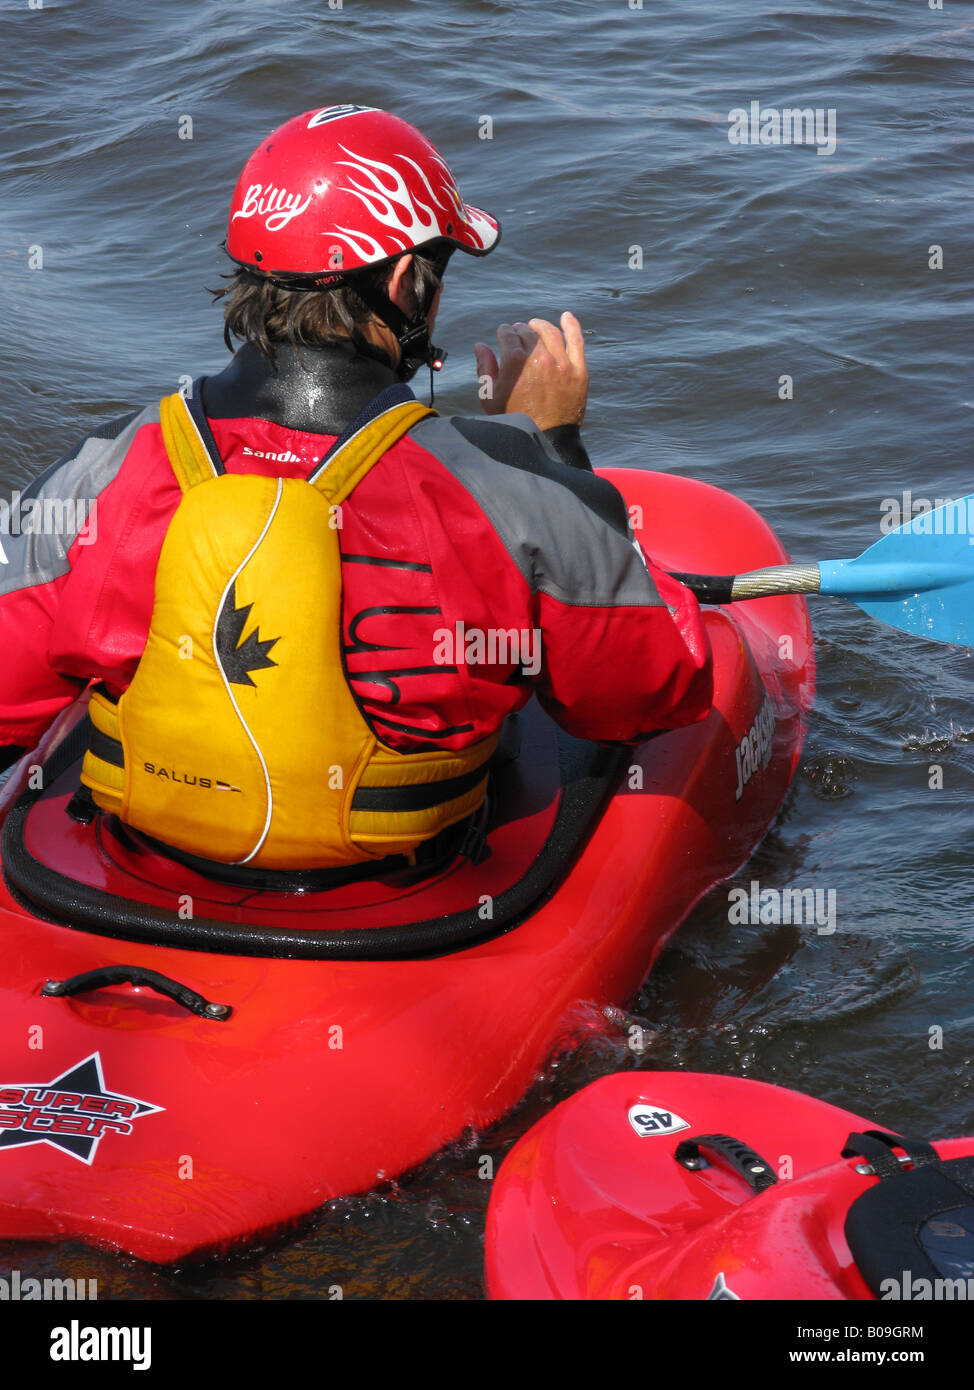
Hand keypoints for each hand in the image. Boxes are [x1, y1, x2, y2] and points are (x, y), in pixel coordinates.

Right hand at [474, 312, 587, 430]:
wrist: (545, 440)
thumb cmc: (514, 419)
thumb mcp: (490, 397)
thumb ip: (484, 368)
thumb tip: (480, 345)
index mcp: (515, 361)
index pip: (508, 333)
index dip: (504, 333)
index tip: (504, 336)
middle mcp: (539, 357)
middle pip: (528, 331)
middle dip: (520, 330)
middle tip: (518, 335)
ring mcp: (561, 363)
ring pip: (550, 332)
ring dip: (540, 326)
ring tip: (535, 327)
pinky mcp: (578, 370)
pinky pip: (576, 340)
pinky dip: (571, 325)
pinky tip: (566, 316)